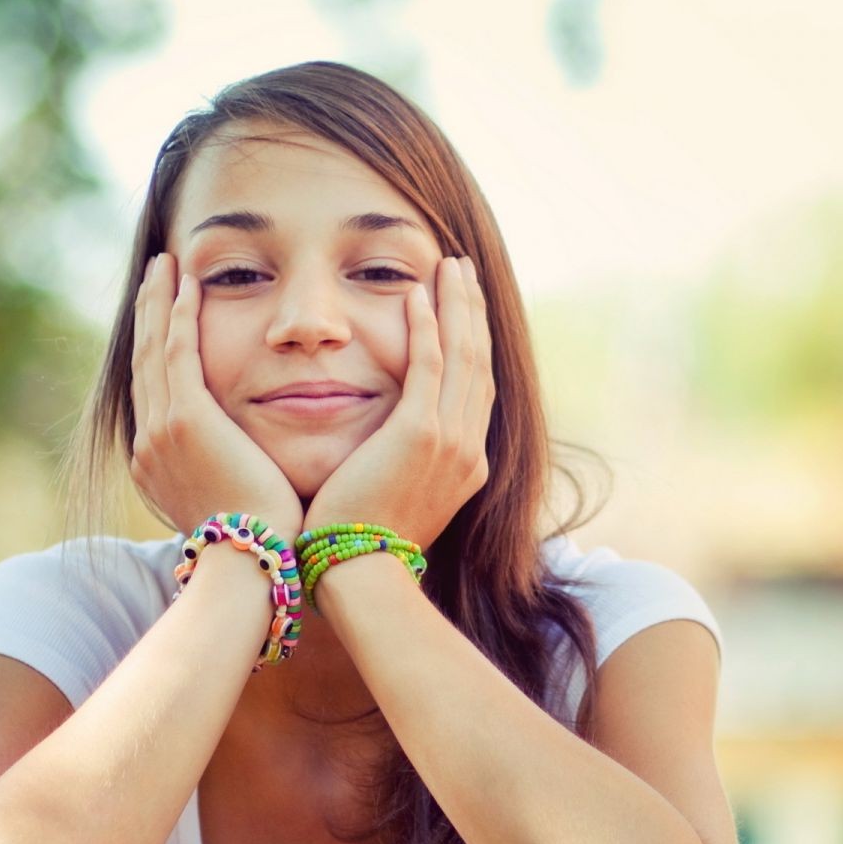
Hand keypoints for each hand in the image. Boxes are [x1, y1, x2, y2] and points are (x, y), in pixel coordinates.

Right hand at [127, 252, 304, 540]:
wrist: (248, 565)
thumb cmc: (258, 546)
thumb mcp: (234, 508)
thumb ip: (234, 479)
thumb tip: (252, 471)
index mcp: (158, 465)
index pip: (155, 393)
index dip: (156, 349)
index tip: (164, 319)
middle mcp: (149, 443)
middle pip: (145, 363)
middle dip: (149, 315)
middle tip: (156, 276)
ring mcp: (161, 429)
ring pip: (154, 349)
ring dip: (159, 302)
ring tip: (165, 266)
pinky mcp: (185, 419)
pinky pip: (176, 352)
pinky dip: (180, 315)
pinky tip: (188, 285)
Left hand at [303, 255, 493, 552]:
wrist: (362, 576)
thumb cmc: (365, 549)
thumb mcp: (397, 504)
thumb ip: (401, 469)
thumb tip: (387, 455)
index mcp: (467, 467)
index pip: (476, 391)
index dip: (472, 344)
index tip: (463, 310)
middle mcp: (469, 450)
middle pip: (480, 364)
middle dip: (473, 313)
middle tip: (464, 272)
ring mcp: (452, 441)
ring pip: (463, 355)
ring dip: (457, 306)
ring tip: (449, 267)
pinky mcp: (422, 434)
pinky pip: (431, 365)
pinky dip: (428, 326)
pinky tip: (418, 293)